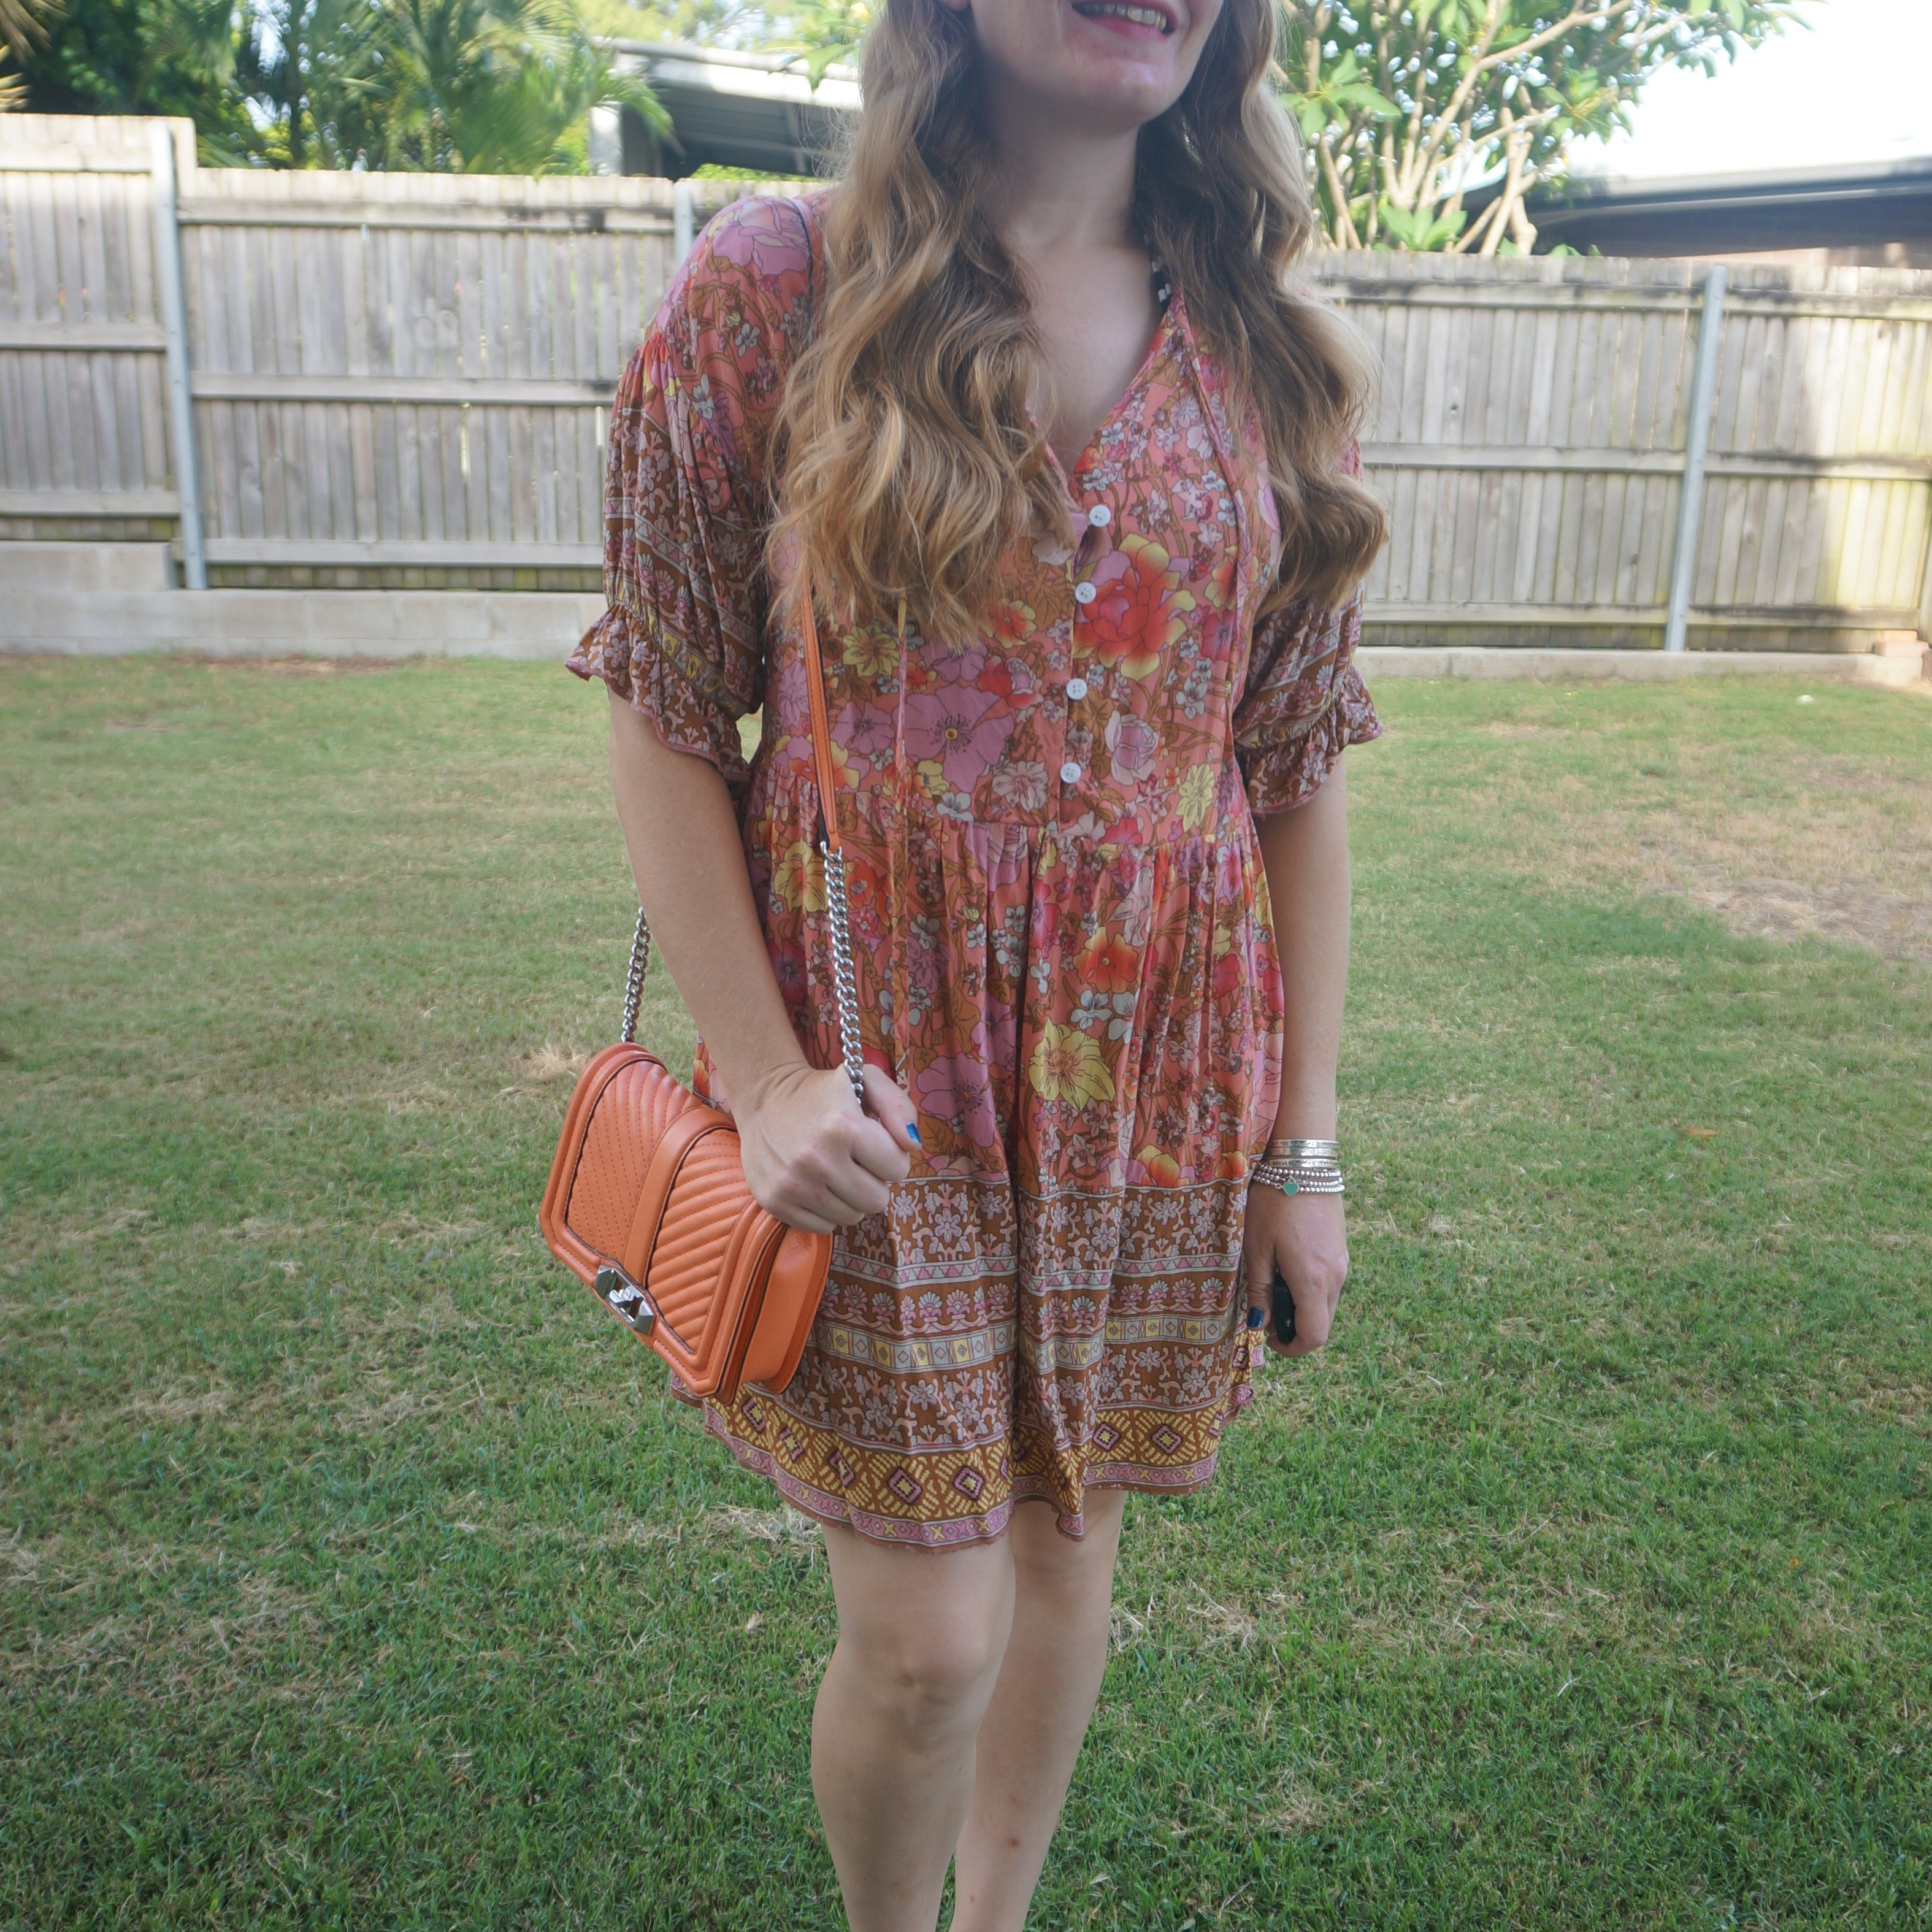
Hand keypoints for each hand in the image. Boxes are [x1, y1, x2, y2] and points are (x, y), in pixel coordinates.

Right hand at [735, 1060, 919, 1235]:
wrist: (763, 1099)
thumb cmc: (823, 1092)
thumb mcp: (867, 1081)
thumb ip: (900, 1107)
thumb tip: (913, 1146)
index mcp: (843, 1126)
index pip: (897, 1169)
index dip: (892, 1158)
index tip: (874, 1146)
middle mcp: (816, 1158)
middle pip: (877, 1200)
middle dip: (874, 1182)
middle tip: (857, 1162)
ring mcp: (792, 1184)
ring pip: (852, 1217)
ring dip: (851, 1198)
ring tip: (836, 1171)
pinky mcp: (774, 1202)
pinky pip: (823, 1227)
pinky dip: (827, 1211)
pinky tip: (817, 1184)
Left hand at [1242, 1185, 1347, 1358]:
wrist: (1304, 1162)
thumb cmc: (1273, 1203)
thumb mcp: (1256, 1247)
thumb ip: (1260, 1289)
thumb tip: (1260, 1323)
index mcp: (1313, 1281)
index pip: (1314, 1336)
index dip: (1291, 1347)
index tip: (1268, 1338)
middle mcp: (1335, 1277)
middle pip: (1321, 1323)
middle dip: (1294, 1327)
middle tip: (1265, 1311)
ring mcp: (1342, 1262)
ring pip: (1326, 1303)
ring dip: (1302, 1306)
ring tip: (1273, 1283)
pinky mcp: (1341, 1249)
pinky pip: (1329, 1282)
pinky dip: (1310, 1288)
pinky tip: (1288, 1265)